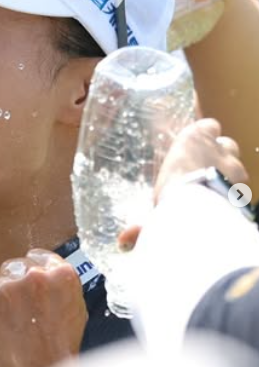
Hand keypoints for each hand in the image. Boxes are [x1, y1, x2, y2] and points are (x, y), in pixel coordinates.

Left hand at [0, 250, 85, 366]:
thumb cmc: (61, 350)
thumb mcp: (75, 310)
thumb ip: (58, 285)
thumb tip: (43, 271)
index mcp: (59, 274)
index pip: (36, 256)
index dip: (31, 270)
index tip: (29, 284)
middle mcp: (30, 276)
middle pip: (11, 267)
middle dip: (13, 284)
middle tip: (19, 311)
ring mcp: (3, 291)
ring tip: (10, 326)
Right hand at [117, 118, 247, 250]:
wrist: (194, 209)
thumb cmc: (170, 192)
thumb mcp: (155, 197)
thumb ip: (144, 219)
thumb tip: (123, 241)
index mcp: (193, 139)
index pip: (208, 126)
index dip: (205, 136)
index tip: (196, 148)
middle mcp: (218, 147)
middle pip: (228, 144)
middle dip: (220, 155)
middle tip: (206, 172)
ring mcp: (234, 167)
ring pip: (238, 165)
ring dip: (229, 175)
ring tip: (216, 191)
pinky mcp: (242, 187)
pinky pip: (240, 188)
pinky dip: (233, 196)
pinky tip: (223, 206)